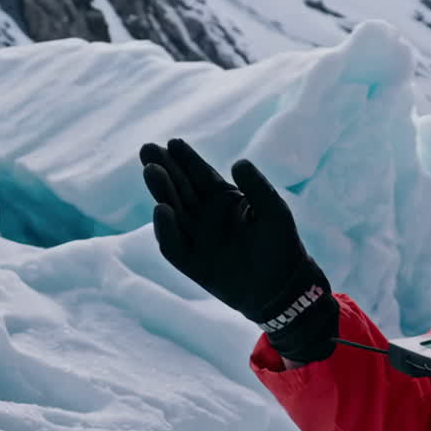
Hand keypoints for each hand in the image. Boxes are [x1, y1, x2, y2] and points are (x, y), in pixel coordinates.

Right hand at [139, 138, 337, 362]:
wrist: (283, 288)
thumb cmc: (281, 245)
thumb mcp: (274, 212)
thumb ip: (258, 188)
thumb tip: (238, 162)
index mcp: (223, 199)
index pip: (199, 175)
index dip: (186, 159)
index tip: (173, 142)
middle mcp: (205, 216)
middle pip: (180, 188)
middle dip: (164, 168)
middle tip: (147, 149)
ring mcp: (196, 239)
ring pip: (173, 211)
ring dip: (161, 191)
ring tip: (152, 170)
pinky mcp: (192, 264)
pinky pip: (173, 245)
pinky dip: (166, 229)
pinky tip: (161, 208)